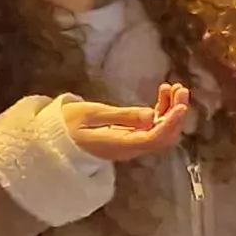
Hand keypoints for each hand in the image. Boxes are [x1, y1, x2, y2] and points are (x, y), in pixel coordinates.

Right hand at [60, 84, 191, 162]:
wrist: (53, 139)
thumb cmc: (66, 124)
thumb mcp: (91, 115)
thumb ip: (122, 116)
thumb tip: (152, 115)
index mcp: (121, 145)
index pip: (155, 138)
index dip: (172, 123)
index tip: (182, 104)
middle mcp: (131, 148)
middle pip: (164, 136)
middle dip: (177, 114)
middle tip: (180, 89)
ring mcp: (132, 144)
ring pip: (161, 131)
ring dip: (171, 110)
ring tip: (173, 87)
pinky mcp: (130, 137)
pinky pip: (152, 127)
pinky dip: (161, 111)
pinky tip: (162, 94)